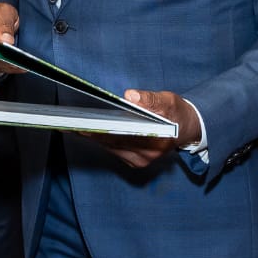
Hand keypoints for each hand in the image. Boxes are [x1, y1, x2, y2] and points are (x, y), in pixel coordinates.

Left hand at [82, 90, 202, 167]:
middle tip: (70, 120)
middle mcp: (147, 155)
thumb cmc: (177, 113)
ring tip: (73, 121)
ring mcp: (140, 160)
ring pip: (109, 147)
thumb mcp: (169, 100)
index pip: (122, 135)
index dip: (101, 129)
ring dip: (92, 135)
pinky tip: (88, 128)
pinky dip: (101, 138)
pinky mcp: (135, 161)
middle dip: (91, 130)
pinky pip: (113, 150)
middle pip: (112, 142)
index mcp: (157, 141)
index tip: (84, 122)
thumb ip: (151, 99)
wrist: (187, 129)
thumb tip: (130, 96)